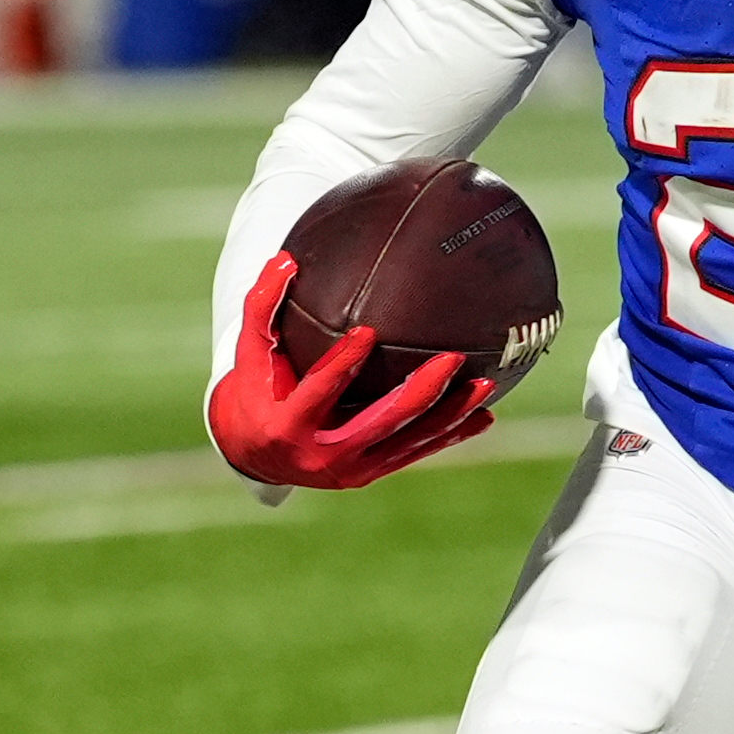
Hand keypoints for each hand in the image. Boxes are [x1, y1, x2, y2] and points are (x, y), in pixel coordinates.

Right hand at [204, 251, 494, 490]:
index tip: (368, 332)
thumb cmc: (255, 392)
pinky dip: (449, 436)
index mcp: (288, 424)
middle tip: (453, 358)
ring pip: (408, 441)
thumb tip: (285, 259)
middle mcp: (321, 453)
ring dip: (449, 414)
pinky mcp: (369, 474)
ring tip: (484, 384)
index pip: (319, 391)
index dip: (342, 364)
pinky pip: (415, 453)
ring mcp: (350, 469)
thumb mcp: (250, 355)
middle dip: (420, 391)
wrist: (255, 455)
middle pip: (380, 421)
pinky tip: (483, 416)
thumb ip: (262, 308)